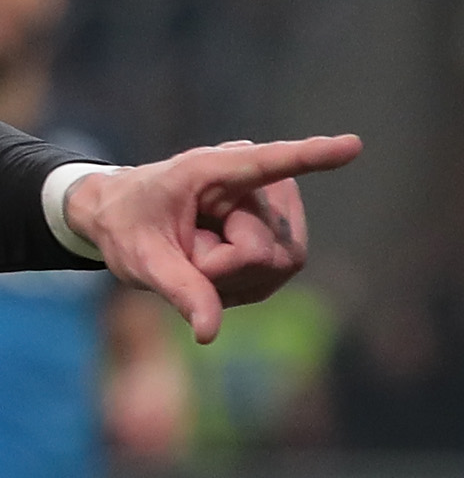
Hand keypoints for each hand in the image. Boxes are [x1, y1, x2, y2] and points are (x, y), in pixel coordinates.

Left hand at [63, 135, 361, 342]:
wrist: (124, 219)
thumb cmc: (127, 226)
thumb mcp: (141, 259)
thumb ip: (179, 290)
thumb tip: (209, 333)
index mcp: (213, 169)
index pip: (270, 163)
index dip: (312, 156)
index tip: (353, 144)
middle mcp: (257, 183)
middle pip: (264, 252)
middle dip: (220, 268)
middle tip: (185, 249)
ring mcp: (275, 211)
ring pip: (275, 267)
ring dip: (229, 276)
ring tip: (198, 251)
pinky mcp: (282, 237)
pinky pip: (274, 278)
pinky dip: (238, 283)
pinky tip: (214, 265)